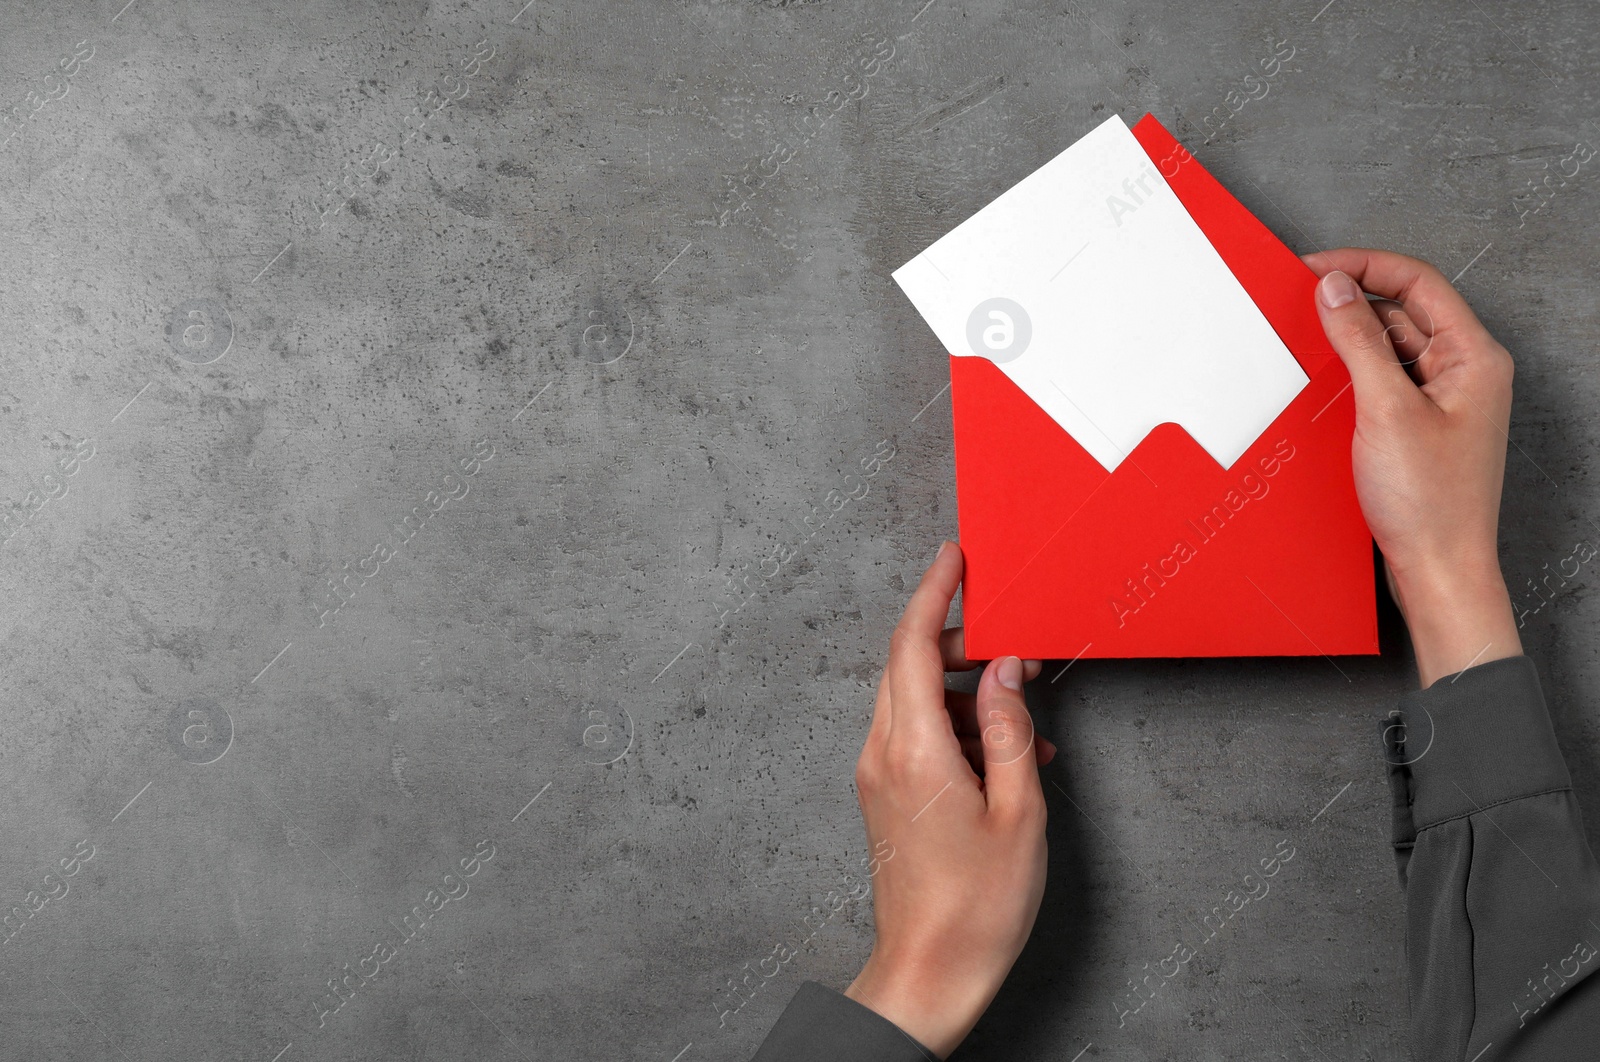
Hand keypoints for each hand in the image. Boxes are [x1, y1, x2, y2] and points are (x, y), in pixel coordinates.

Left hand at [844, 541, 1054, 1057]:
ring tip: (1026, 719)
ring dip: (965, 693)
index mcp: (912, 748)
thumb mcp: (1019, 810)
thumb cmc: (977, 904)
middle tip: (1009, 639)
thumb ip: (1012, 729)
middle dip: (955, 640)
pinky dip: (957, 729)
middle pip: (907, 664)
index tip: (953, 557)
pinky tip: (1007, 757)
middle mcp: (882, 753)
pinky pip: (915, 736)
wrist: (929, 971)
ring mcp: (877, 775)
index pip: (912, 644)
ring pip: (913, 699)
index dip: (933, 592)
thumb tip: (1007, 670)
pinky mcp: (884, 796)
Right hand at [1302, 248, 1521, 686]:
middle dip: (1351, 302)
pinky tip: (1323, 382)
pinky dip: (1351, 373)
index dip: (1364, 265)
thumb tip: (1335, 289)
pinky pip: (1383, 380)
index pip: (1418, 281)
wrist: (1438, 570)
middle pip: (1403, 310)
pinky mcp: (1419, 425)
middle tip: (1299, 301)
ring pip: (1390, 345)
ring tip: (1306, 340)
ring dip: (1348, 340)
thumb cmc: (1430, 504)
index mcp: (1474, 356)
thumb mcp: (1385, 410)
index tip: (1314, 268)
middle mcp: (1464, 371)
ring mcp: (1443, 399)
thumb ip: (1359, 342)